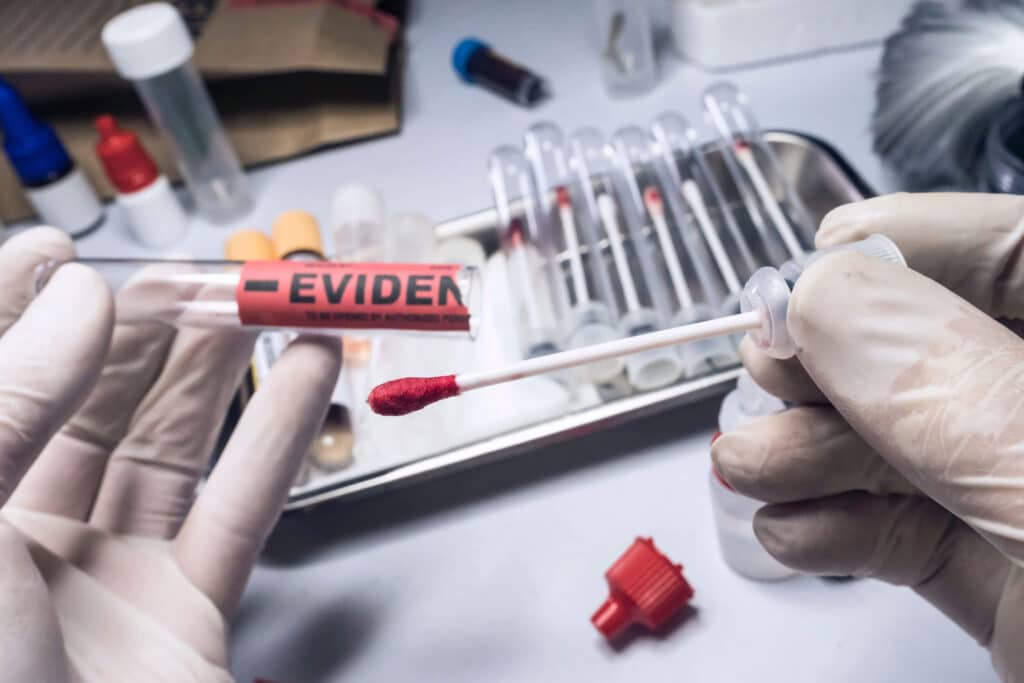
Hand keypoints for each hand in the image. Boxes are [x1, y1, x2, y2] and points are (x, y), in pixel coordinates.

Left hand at [0, 228, 340, 681]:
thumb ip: (8, 402)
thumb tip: (78, 298)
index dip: (13, 302)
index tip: (63, 249)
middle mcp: (16, 535)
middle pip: (90, 402)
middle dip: (151, 328)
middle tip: (206, 272)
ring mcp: (104, 574)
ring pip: (171, 444)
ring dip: (224, 370)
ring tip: (270, 304)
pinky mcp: (183, 610)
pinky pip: (238, 507)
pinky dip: (279, 437)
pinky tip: (307, 379)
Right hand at [711, 193, 1023, 680]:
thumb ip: (961, 397)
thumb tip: (835, 299)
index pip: (1023, 251)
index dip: (912, 253)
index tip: (813, 280)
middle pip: (944, 346)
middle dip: (837, 368)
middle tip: (769, 382)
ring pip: (913, 442)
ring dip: (813, 452)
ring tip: (758, 468)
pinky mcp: (1012, 578)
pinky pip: (909, 526)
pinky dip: (839, 525)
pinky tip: (800, 530)